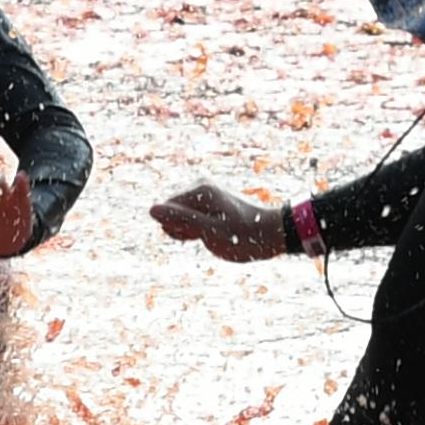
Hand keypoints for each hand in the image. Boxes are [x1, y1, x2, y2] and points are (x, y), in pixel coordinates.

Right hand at [150, 181, 291, 262]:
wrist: (273, 234)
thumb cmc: (243, 236)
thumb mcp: (210, 232)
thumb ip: (180, 220)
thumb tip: (151, 210)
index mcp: (200, 191)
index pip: (167, 211)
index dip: (178, 229)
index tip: (202, 235)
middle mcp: (202, 188)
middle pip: (172, 213)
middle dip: (183, 229)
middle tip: (210, 236)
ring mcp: (207, 196)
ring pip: (181, 218)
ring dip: (191, 232)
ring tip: (213, 236)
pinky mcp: (211, 205)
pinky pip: (192, 219)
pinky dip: (199, 230)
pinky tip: (213, 234)